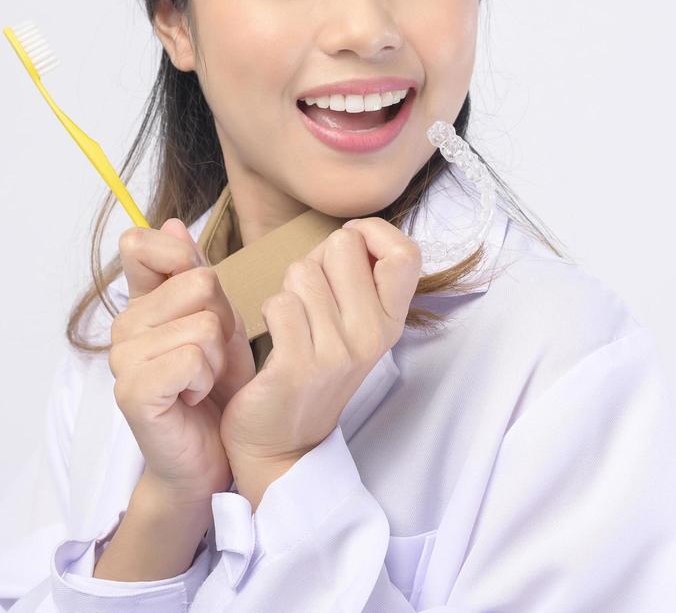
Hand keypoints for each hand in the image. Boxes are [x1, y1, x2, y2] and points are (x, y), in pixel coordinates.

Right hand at [109, 218, 255, 505]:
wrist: (212, 457)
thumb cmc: (216, 392)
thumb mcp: (219, 323)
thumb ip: (194, 274)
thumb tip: (173, 224)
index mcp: (142, 304)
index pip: (140, 244)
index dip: (181, 258)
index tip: (202, 297)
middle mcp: (125, 326)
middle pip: (199, 283)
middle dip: (223, 322)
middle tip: (210, 358)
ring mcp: (123, 360)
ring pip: (203, 324)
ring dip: (218, 358)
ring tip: (202, 382)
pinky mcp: (134, 392)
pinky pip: (190, 358)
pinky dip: (205, 380)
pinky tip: (192, 398)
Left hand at [218, 218, 421, 483]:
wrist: (283, 444)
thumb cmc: (313, 368)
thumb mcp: (355, 326)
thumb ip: (361, 277)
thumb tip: (353, 231)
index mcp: (392, 321)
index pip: (406, 252)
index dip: (371, 233)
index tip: (350, 248)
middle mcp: (372, 335)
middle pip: (344, 246)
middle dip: (317, 259)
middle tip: (312, 297)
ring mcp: (337, 353)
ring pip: (303, 271)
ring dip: (289, 289)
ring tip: (294, 321)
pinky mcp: (298, 367)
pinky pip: (279, 304)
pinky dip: (269, 313)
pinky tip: (277, 338)